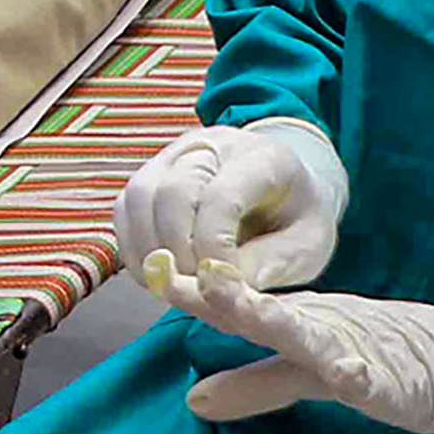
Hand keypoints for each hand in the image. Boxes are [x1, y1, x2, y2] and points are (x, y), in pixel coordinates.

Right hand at [114, 118, 345, 291]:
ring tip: (176, 286)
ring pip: (137, 198)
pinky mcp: (150, 174)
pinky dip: (134, 249)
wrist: (286, 189)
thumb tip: (219, 284)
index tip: (226, 284)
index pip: (220, 198)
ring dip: (149, 253)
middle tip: (198, 288)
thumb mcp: (309, 246)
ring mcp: (174, 155)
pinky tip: (159, 275)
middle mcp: (211, 144)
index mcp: (262, 156)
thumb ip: (269, 264)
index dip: (214, 249)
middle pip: (169, 192)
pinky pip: (124, 210)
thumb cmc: (299, 218)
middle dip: (178, 252)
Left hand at [153, 262, 433, 433]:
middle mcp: (323, 322)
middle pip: (263, 308)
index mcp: (301, 319)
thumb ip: (256, 384)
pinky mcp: (393, 376)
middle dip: (219, 292)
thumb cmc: (391, 360)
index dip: (193, 291)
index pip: (237, 304)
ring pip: (310, 330)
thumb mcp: (312, 374)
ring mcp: (359, 345)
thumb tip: (192, 400)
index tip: (146, 269)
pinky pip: (369, 372)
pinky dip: (352, 368)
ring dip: (271, 316)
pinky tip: (338, 366)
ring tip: (233, 300)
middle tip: (173, 273)